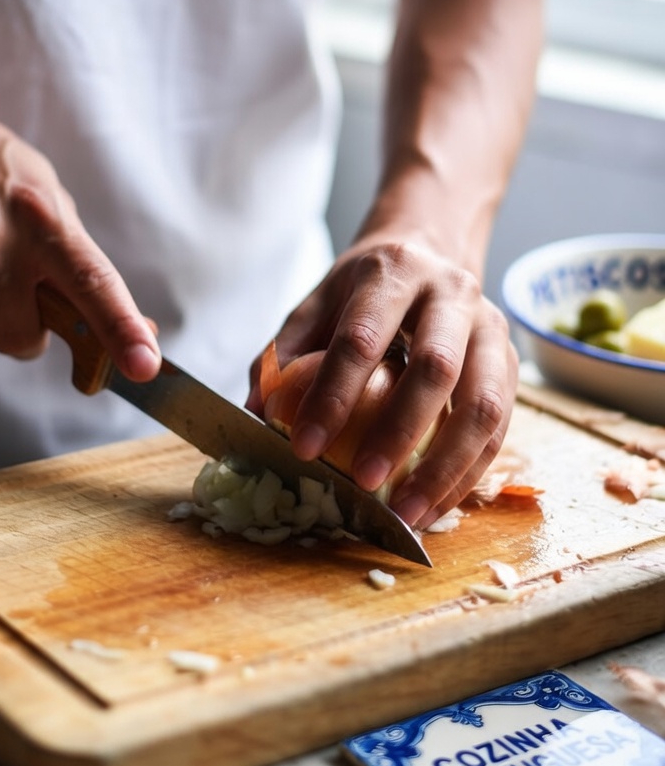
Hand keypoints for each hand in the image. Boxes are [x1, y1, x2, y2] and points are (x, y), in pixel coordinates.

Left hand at [248, 233, 517, 527]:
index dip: (332, 396)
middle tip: (363, 484)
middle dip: (399, 433)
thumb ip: (282, 355)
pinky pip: (500, 429)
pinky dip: (468, 475)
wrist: (429, 249)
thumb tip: (255, 413)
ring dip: (446, 469)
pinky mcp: (510, 364)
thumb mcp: (316, 303)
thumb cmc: (362, 290)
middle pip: (437, 368)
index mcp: (393, 273)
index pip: (360, 339)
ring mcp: (490, 328)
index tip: (304, 448)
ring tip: (409, 515)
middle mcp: (451, 294)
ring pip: (483, 406)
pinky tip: (435, 508)